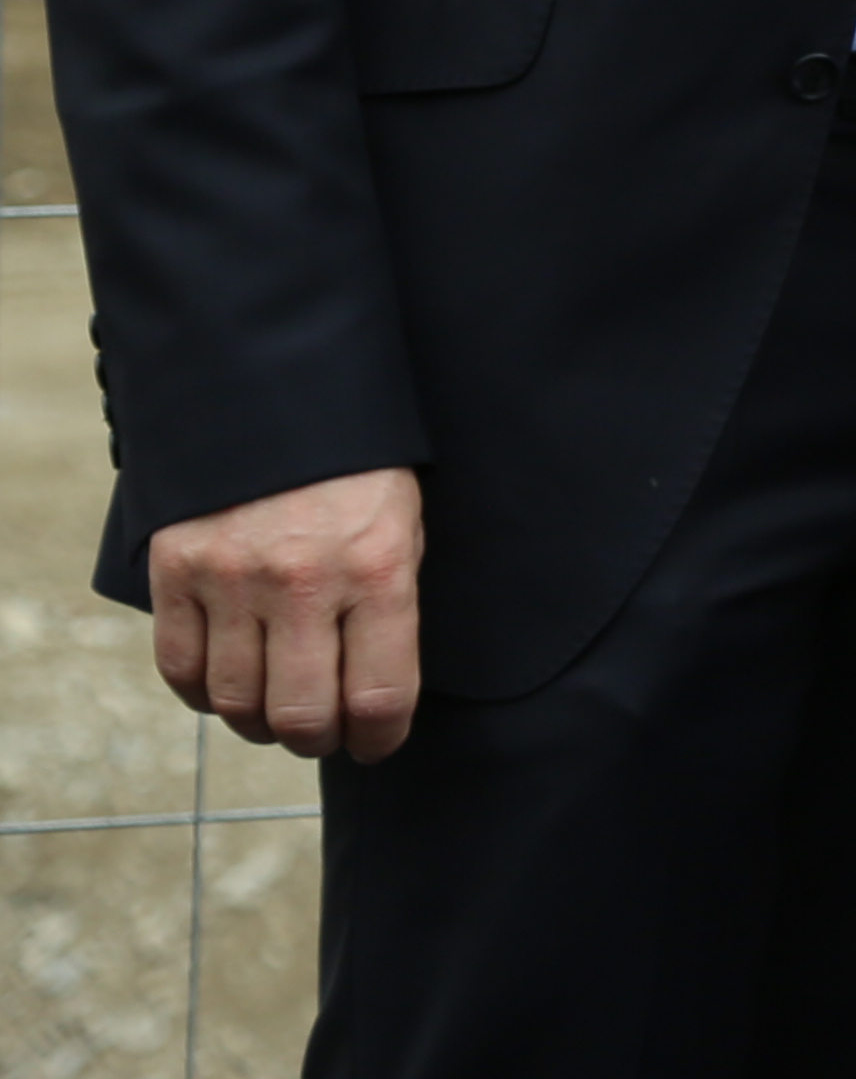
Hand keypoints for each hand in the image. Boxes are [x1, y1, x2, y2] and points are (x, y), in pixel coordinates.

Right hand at [148, 465, 424, 761]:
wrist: (274, 390)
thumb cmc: (357, 466)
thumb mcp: (401, 523)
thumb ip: (388, 603)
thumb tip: (375, 691)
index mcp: (376, 568)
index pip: (380, 696)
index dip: (380, 739)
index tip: (377, 743)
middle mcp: (302, 581)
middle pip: (302, 716)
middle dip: (317, 738)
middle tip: (323, 730)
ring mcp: (231, 578)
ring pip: (235, 703)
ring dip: (258, 722)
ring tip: (276, 709)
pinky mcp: (175, 570)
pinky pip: (180, 668)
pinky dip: (202, 693)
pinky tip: (226, 684)